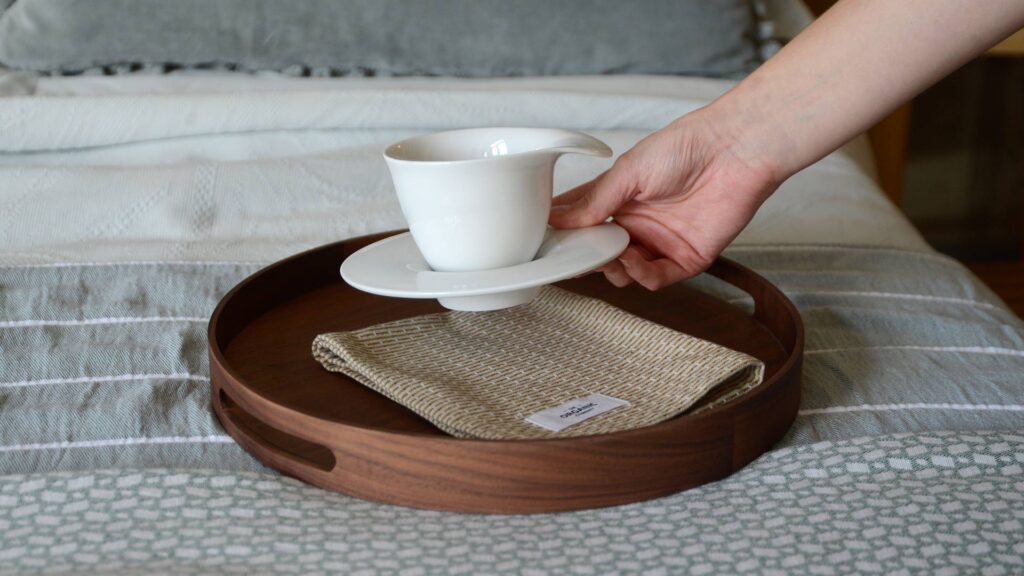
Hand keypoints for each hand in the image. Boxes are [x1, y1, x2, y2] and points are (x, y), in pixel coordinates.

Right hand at [550, 107, 780, 289]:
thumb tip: (559, 220)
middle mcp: (637, 223)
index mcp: (618, 199)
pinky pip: (655, 278)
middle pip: (600, 253)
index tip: (544, 239)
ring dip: (611, 269)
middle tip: (572, 255)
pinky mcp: (686, 258)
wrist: (734, 150)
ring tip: (606, 256)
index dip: (563, 232)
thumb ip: (594, 201)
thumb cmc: (684, 148)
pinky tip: (632, 261)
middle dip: (585, 257)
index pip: (581, 221)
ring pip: (624, 272)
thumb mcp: (627, 171)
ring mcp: (660, 242)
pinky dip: (640, 275)